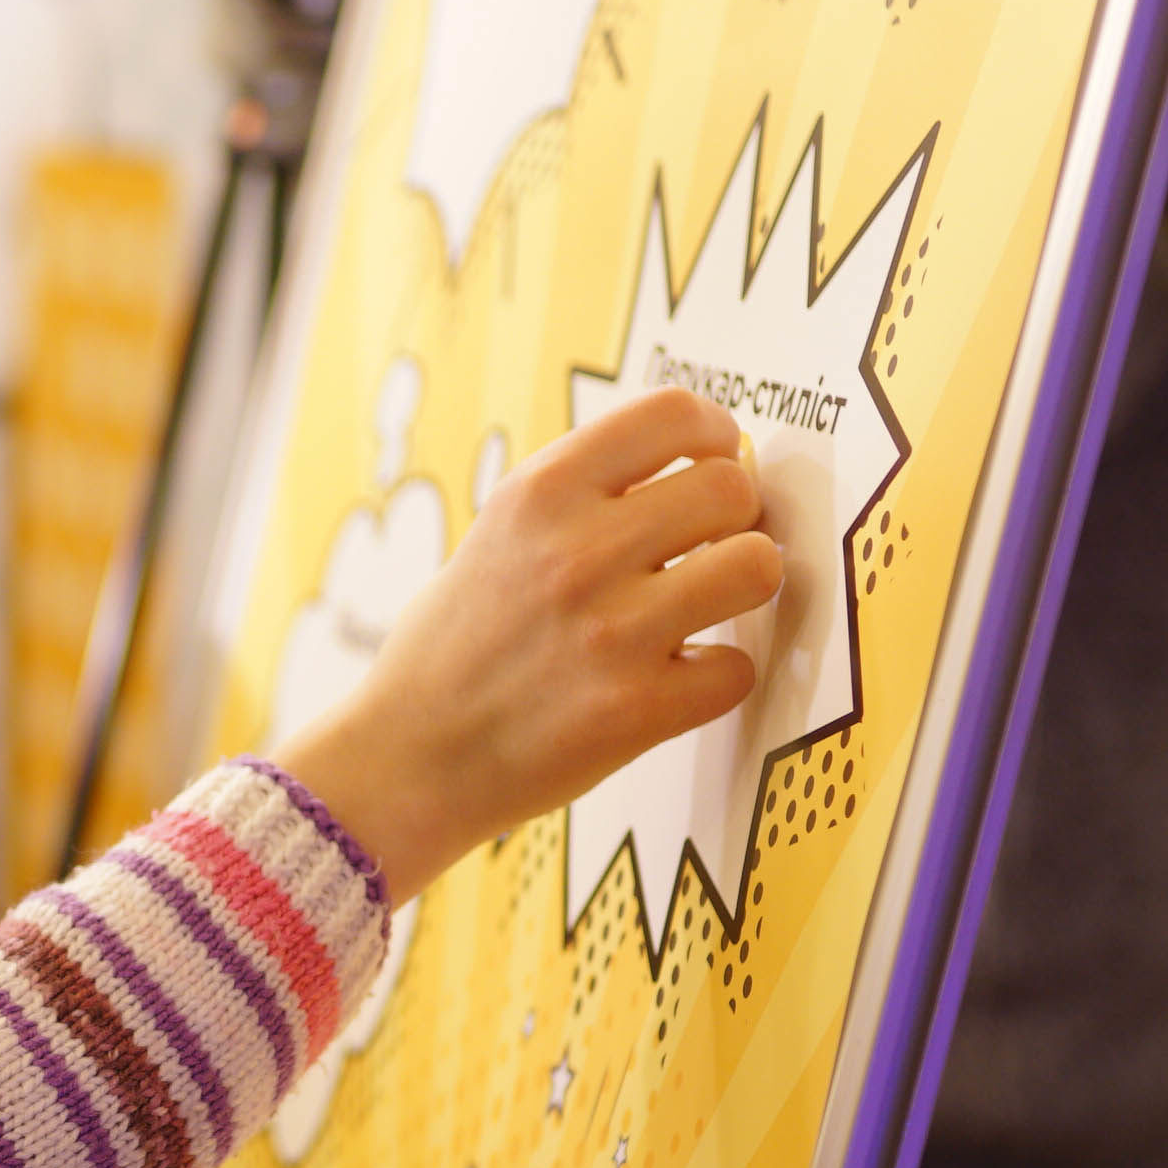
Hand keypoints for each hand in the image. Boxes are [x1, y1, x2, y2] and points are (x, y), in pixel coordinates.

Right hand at [267, 387, 782, 905]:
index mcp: (541, 492)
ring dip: (746, 585)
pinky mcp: (635, 711)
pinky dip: (718, 676)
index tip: (714, 458)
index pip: (673, 413)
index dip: (714, 433)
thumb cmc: (462, 639)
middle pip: (731, 488)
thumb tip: (704, 459)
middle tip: (714, 543)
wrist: (410, 753)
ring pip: (756, 568)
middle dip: (738, 515)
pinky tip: (678, 677)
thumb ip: (589, 492)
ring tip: (710, 603)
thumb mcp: (501, 530)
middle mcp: (576, 552)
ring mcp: (609, 633)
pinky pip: (738, 669)